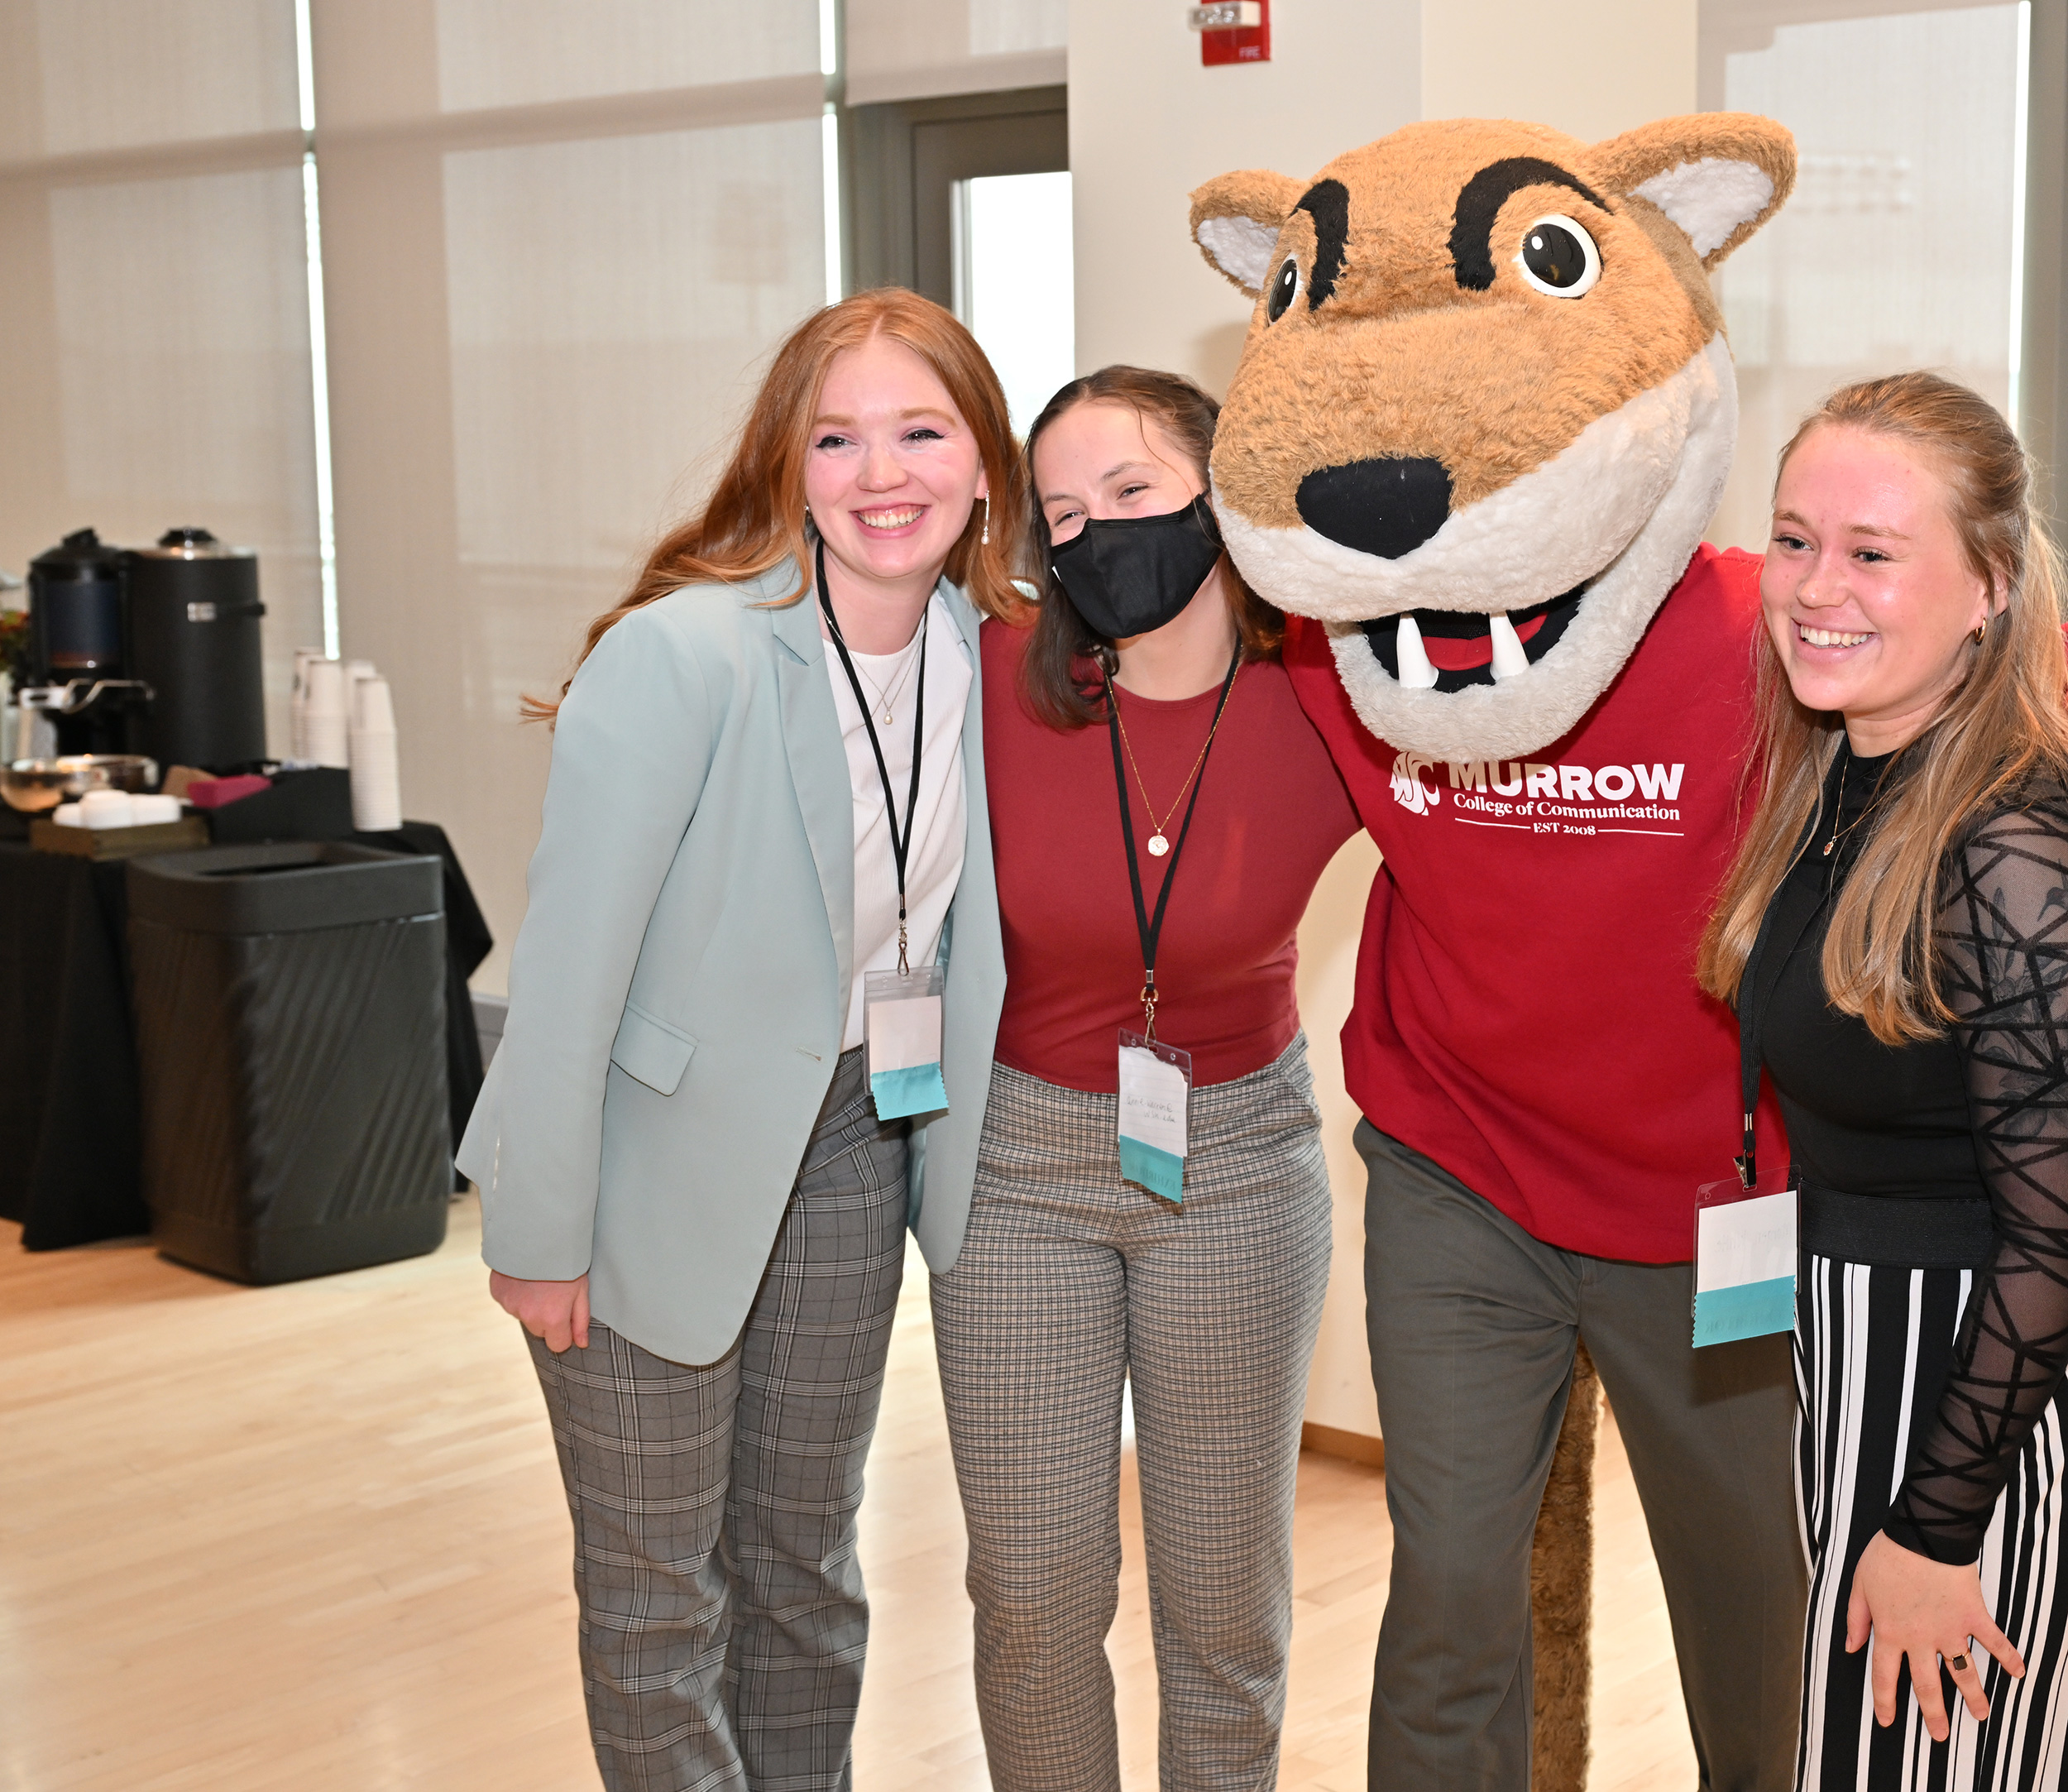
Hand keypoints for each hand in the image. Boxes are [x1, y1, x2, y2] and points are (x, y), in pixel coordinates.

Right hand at [489, 1269, 590, 1352]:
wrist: (538, 1233)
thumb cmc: (566, 1260)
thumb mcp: (582, 1288)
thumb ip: (581, 1319)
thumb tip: (581, 1343)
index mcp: (553, 1317)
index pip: (558, 1345)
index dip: (564, 1332)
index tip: (566, 1316)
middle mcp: (529, 1316)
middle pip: (540, 1330)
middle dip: (547, 1318)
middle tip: (553, 1292)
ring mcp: (510, 1305)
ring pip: (523, 1315)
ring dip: (530, 1305)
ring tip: (538, 1281)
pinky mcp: (497, 1293)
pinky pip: (509, 1302)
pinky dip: (515, 1293)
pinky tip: (523, 1276)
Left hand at [1846, 1529, 2024, 1739]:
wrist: (1922, 1535)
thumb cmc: (1887, 1556)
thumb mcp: (1859, 1585)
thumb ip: (1856, 1619)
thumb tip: (1851, 1647)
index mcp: (1889, 1632)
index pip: (1884, 1675)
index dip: (1885, 1701)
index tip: (1888, 1722)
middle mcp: (1920, 1639)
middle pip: (1927, 1685)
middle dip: (1933, 1714)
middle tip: (1939, 1736)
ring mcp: (1949, 1630)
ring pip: (1963, 1672)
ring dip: (1973, 1696)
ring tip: (1981, 1715)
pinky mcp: (1973, 1616)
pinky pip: (1994, 1641)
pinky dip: (2009, 1657)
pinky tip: (2020, 1673)